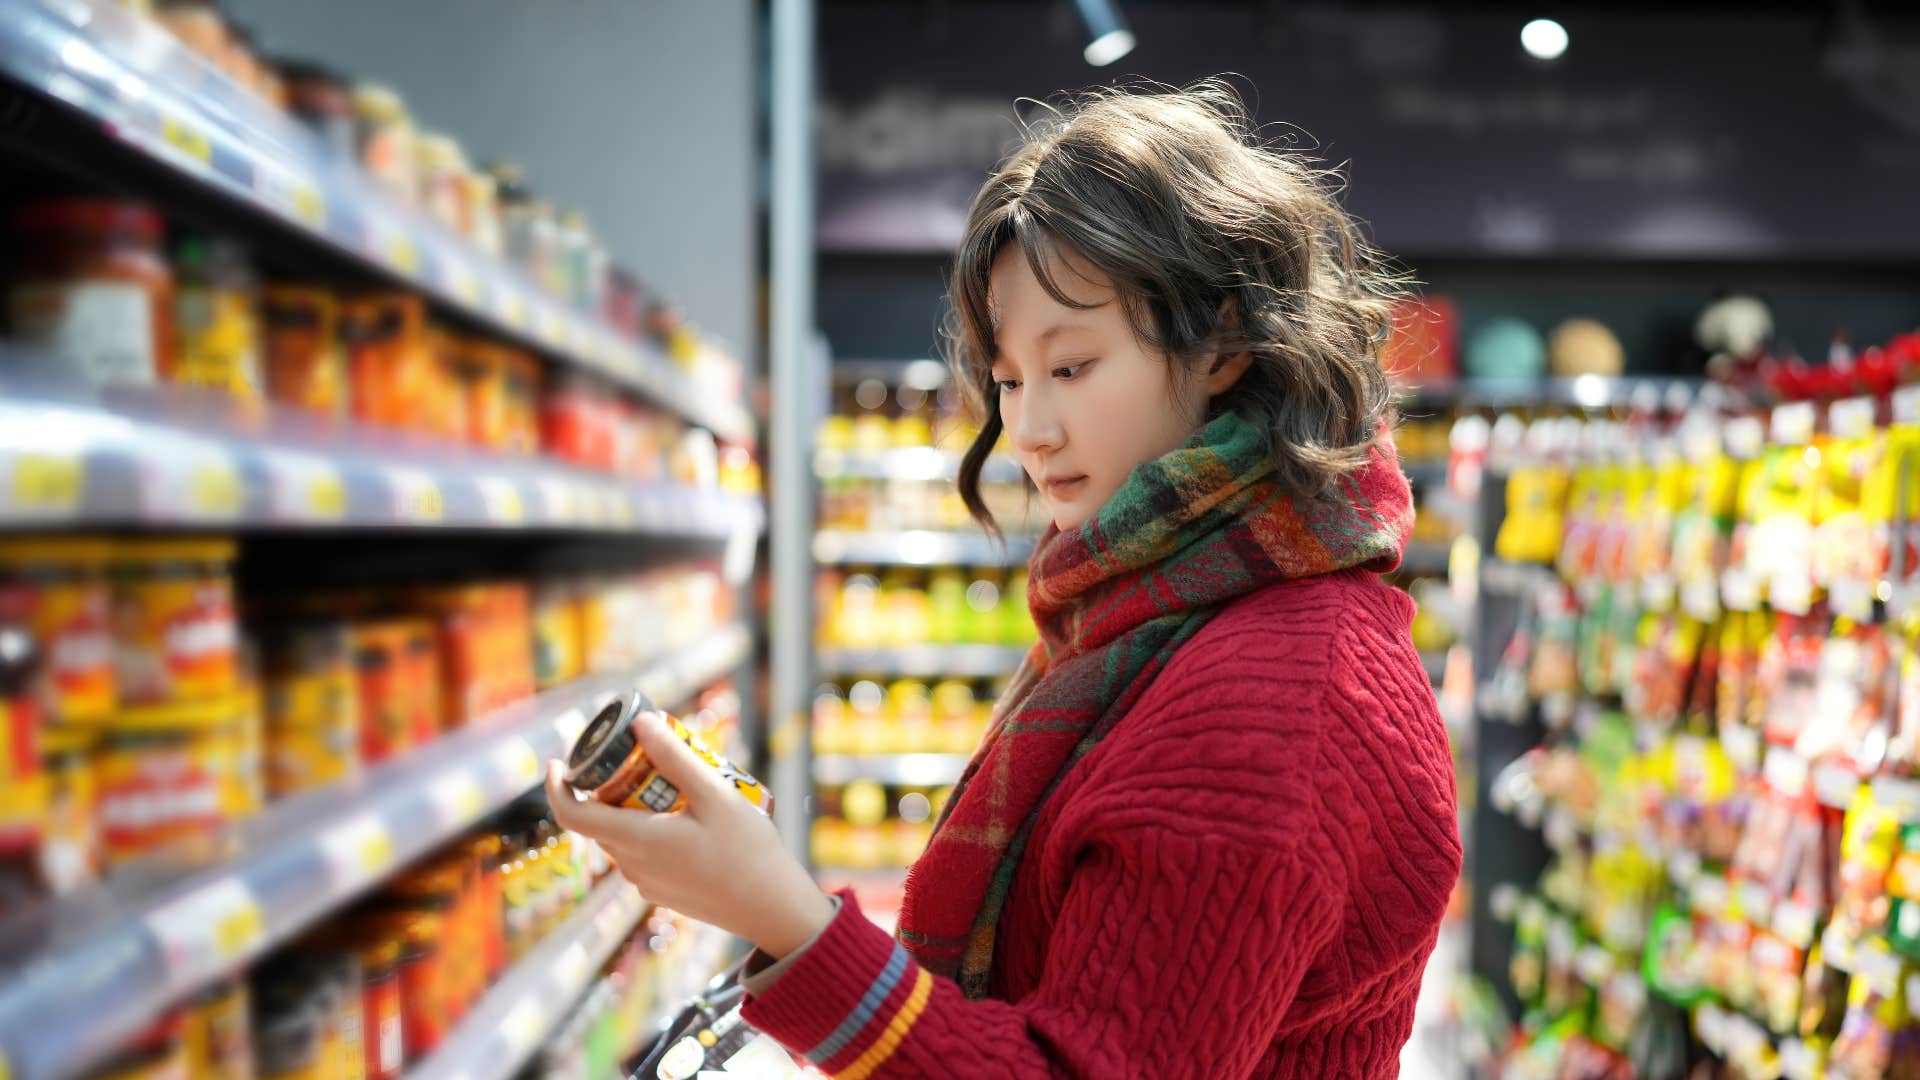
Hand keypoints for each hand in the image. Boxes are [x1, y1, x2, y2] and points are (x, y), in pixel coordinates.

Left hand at [545, 710, 834, 956]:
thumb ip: (675, 758)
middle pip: (601, 820)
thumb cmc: (748, 851)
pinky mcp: (664, 892)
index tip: (558, 762)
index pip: (572, 815)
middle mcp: (633, 867)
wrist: (773, 910)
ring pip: (624, 836)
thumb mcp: (715, 795)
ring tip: (674, 784)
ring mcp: (647, 883)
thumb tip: (641, 723)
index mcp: (637, 841)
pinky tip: (690, 818)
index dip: (556, 787)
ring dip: (634, 808)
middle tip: (641, 757)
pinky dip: (651, 829)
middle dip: (610, 786)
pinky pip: (644, 853)